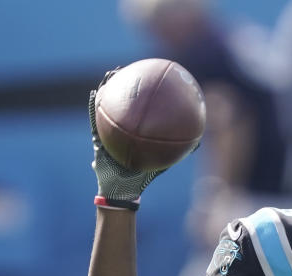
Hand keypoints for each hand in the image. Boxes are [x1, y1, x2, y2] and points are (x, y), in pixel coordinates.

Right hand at [88, 68, 164, 210]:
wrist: (121, 190)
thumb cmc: (141, 178)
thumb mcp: (161, 163)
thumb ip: (175, 151)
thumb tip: (198, 143)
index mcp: (136, 131)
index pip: (139, 109)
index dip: (142, 94)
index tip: (149, 78)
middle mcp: (122, 129)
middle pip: (122, 103)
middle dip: (123, 86)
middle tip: (127, 70)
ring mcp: (108, 132)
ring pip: (106, 107)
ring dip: (107, 90)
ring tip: (110, 76)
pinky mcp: (97, 138)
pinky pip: (95, 120)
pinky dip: (94, 107)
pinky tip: (95, 95)